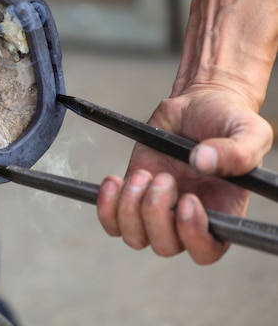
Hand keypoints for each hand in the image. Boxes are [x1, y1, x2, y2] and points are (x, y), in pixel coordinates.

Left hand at [97, 86, 271, 263]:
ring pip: (135, 237)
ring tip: (143, 174)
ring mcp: (157, 209)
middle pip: (165, 245)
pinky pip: (111, 220)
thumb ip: (238, 151)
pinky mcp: (132, 195)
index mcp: (221, 214)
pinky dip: (107, 205)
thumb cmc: (227, 121)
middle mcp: (187, 219)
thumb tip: (204, 162)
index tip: (187, 200)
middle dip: (156, 213)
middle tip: (163, 177)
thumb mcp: (247, 131)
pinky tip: (114, 181)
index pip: (206, 250)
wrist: (196, 104)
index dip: (193, 235)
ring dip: (130, 207)